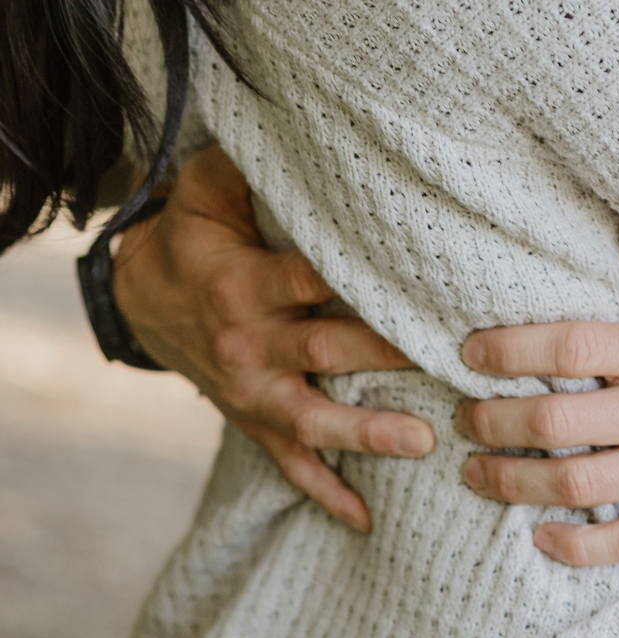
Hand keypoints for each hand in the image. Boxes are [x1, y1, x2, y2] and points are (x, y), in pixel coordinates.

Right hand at [113, 145, 427, 529]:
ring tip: (422, 442)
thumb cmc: (200, 232)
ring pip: (313, 416)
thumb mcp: (211, 188)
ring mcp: (251, 389)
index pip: (314, 278)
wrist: (144, 295)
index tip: (428, 279)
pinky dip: (326, 491)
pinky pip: (290, 464)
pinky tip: (368, 518)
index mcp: (246, 280)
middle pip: (327, 349)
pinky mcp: (253, 422)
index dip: (367, 278)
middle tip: (454, 362)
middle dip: (389, 356)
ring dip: (367, 431)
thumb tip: (304, 119)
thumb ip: (253, 162)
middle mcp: (249, 340)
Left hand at [456, 227, 618, 566]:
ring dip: (509, 481)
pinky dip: (570, 546)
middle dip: (488, 419)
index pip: (565, 343)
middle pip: (548, 419)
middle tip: (460, 418)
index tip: (469, 351)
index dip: (504, 348)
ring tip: (479, 473)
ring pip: (569, 484)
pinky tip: (542, 536)